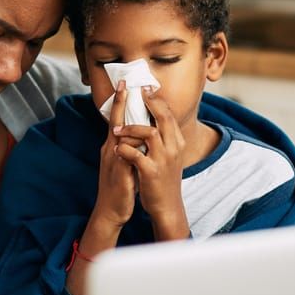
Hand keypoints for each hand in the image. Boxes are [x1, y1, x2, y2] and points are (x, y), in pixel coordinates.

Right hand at [91, 80, 137, 229]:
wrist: (111, 210)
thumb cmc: (120, 186)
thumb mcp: (124, 163)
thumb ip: (129, 147)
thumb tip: (138, 132)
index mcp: (113, 147)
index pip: (117, 120)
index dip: (120, 102)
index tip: (124, 84)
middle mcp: (110, 150)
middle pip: (115, 122)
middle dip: (120, 103)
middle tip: (124, 83)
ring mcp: (114, 161)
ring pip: (119, 136)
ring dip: (127, 119)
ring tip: (132, 102)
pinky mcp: (120, 174)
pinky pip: (126, 156)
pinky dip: (132, 145)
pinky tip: (140, 135)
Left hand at [114, 86, 189, 239]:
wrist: (167, 206)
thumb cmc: (163, 179)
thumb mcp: (169, 156)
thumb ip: (163, 138)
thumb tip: (153, 120)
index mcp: (177, 142)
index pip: (169, 114)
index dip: (157, 99)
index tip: (145, 88)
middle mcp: (173, 148)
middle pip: (163, 117)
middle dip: (149, 102)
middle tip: (135, 91)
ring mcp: (163, 160)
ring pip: (149, 133)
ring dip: (131, 128)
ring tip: (117, 130)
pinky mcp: (151, 172)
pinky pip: (136, 156)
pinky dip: (125, 150)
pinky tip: (118, 150)